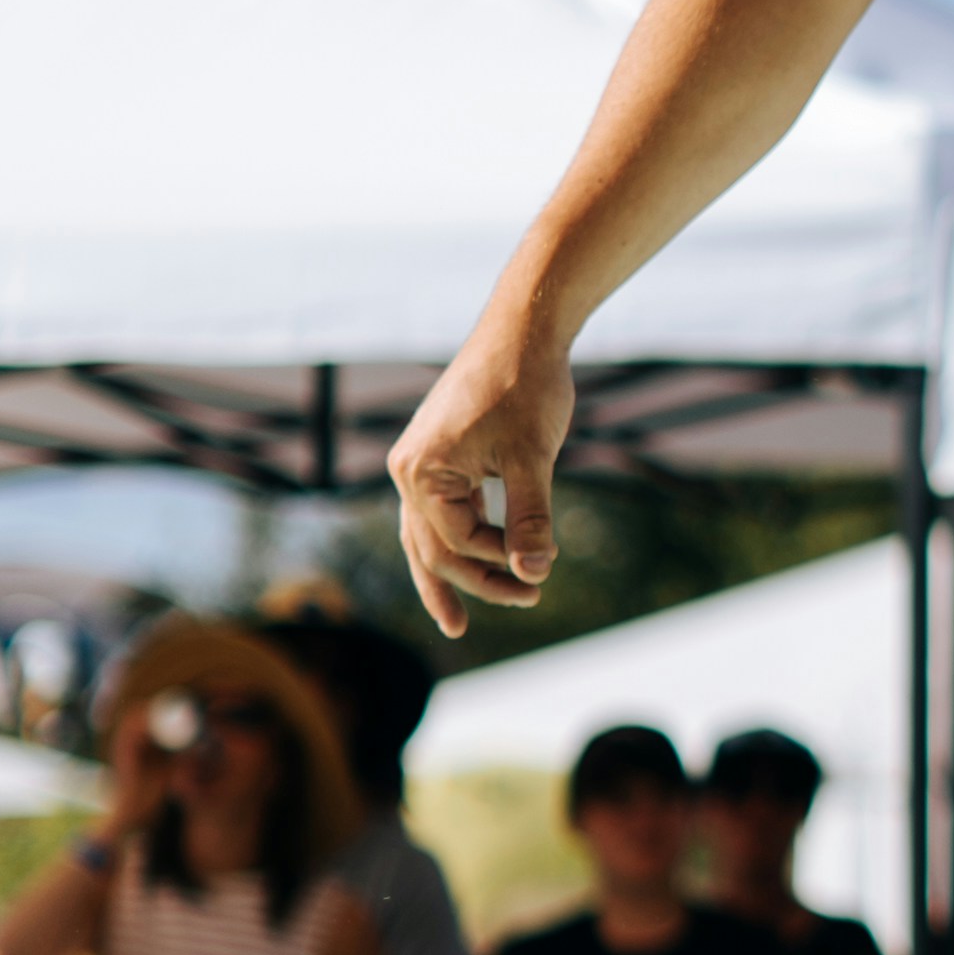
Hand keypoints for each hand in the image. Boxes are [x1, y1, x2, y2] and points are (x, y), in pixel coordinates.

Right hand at [387, 296, 576, 638]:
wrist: (523, 330)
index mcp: (420, 473)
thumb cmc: (527, 387)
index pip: (457, 542)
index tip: (545, 569)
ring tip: (458, 623)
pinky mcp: (439, 456)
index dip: (502, 562)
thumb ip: (530, 517)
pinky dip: (460, 540)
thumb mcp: (533, 457)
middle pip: (432, 549)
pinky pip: (442, 513)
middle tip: (527, 603)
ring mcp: (420, 463)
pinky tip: (478, 561)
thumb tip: (534, 573)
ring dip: (453, 575)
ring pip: (429, 536)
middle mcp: (408, 471)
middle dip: (474, 583)